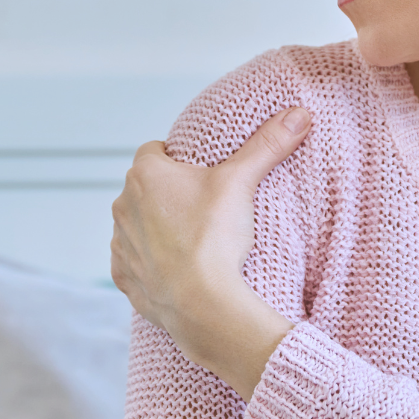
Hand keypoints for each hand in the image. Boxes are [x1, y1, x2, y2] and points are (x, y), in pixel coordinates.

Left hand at [110, 106, 310, 399]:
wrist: (201, 303)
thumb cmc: (215, 238)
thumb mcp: (242, 182)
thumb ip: (267, 145)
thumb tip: (299, 114)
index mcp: (145, 174)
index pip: (157, 150)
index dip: (179, 159)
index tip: (203, 174)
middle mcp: (122, 204)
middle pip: (147, 188)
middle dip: (169, 194)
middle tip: (205, 207)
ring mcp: (120, 242)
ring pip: (138, 224)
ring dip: (157, 228)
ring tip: (194, 240)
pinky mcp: (123, 276)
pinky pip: (134, 262)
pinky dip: (151, 263)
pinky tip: (177, 269)